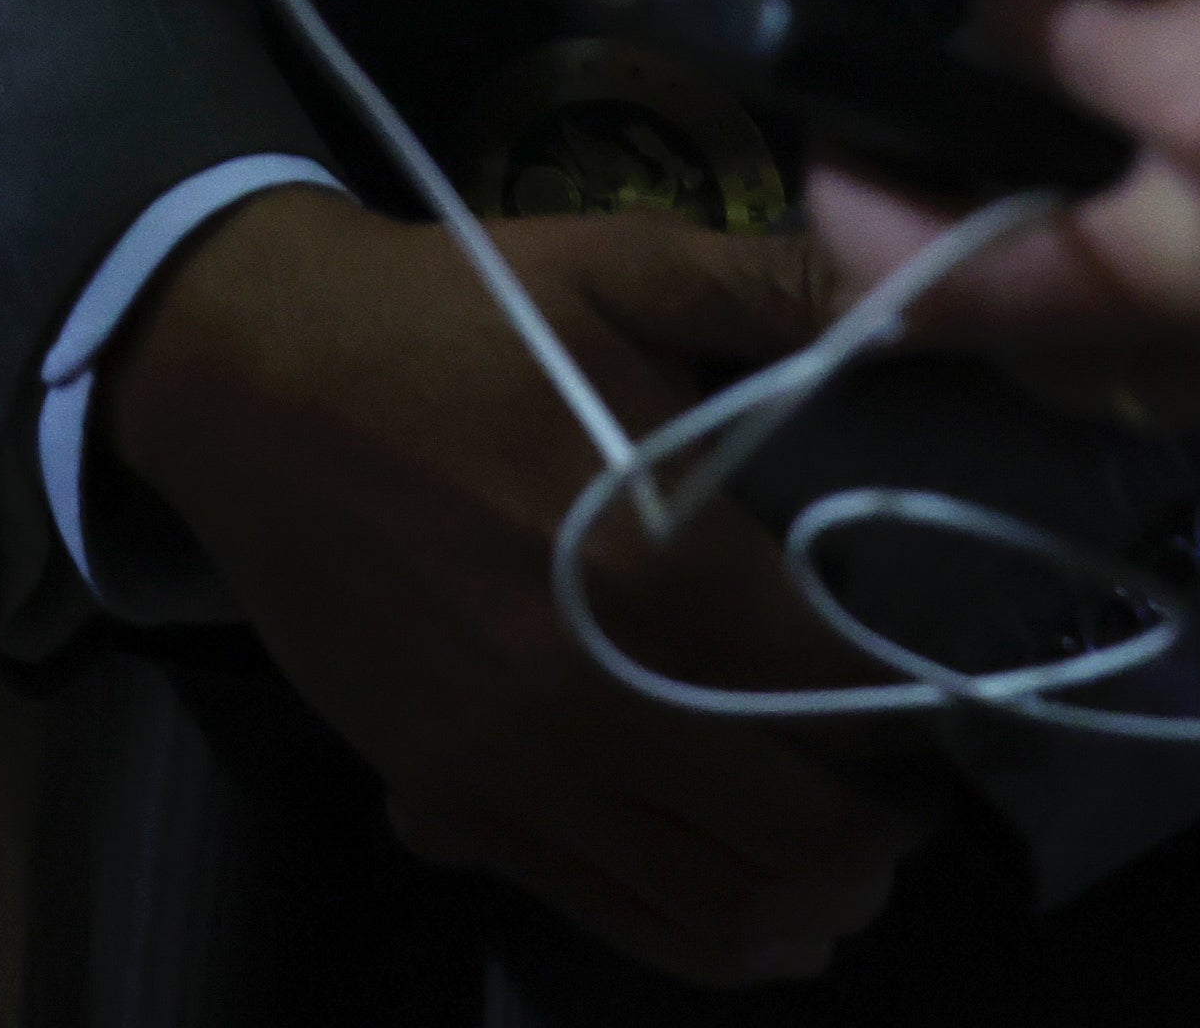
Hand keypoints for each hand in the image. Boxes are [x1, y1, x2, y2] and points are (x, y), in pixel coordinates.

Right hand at [103, 189, 937, 986]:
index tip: (954, 683)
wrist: (245, 375)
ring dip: (811, 901)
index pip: (852, 697)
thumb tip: (935, 284)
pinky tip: (755, 908)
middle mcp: (594, 698)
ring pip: (719, 910)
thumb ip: (774, 283)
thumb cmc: (447, 317)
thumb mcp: (614, 263)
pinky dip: (708, 937)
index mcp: (655, 565)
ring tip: (845, 851)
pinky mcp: (450, 804)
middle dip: (888, 827)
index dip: (930, 711)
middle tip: (913, 781)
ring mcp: (515, 769)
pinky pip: (613, 918)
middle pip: (806, 837)